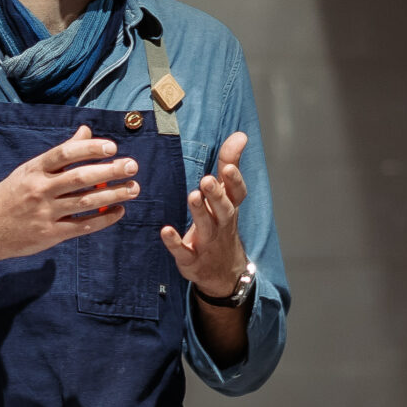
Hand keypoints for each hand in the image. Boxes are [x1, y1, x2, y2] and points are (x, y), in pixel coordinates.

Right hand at [0, 126, 140, 270]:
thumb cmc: (10, 196)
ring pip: (86, 202)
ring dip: (113, 195)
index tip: (112, 147)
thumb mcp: (29, 170)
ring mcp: (45, 213)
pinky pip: (82, 226)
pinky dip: (103, 219)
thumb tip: (86, 131)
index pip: (65, 154)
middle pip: (80, 178)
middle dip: (110, 171)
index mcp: (34, 169)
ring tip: (133, 188)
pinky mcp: (50, 234)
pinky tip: (119, 211)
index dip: (90, 149)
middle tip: (132, 166)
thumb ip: (60, 153)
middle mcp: (40, 189)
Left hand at [160, 130, 250, 297]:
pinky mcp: (191, 259)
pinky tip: (166, 231)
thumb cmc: (222, 223)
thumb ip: (230, 164)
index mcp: (230, 207)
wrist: (223, 271)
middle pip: (223, 209)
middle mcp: (221, 224)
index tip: (229, 166)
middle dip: (216, 195)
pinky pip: (183, 252)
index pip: (237, 193)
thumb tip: (240, 135)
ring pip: (206, 227)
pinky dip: (175, 242)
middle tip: (208, 180)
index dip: (235, 181)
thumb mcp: (227, 196)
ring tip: (193, 196)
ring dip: (199, 212)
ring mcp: (207, 243)